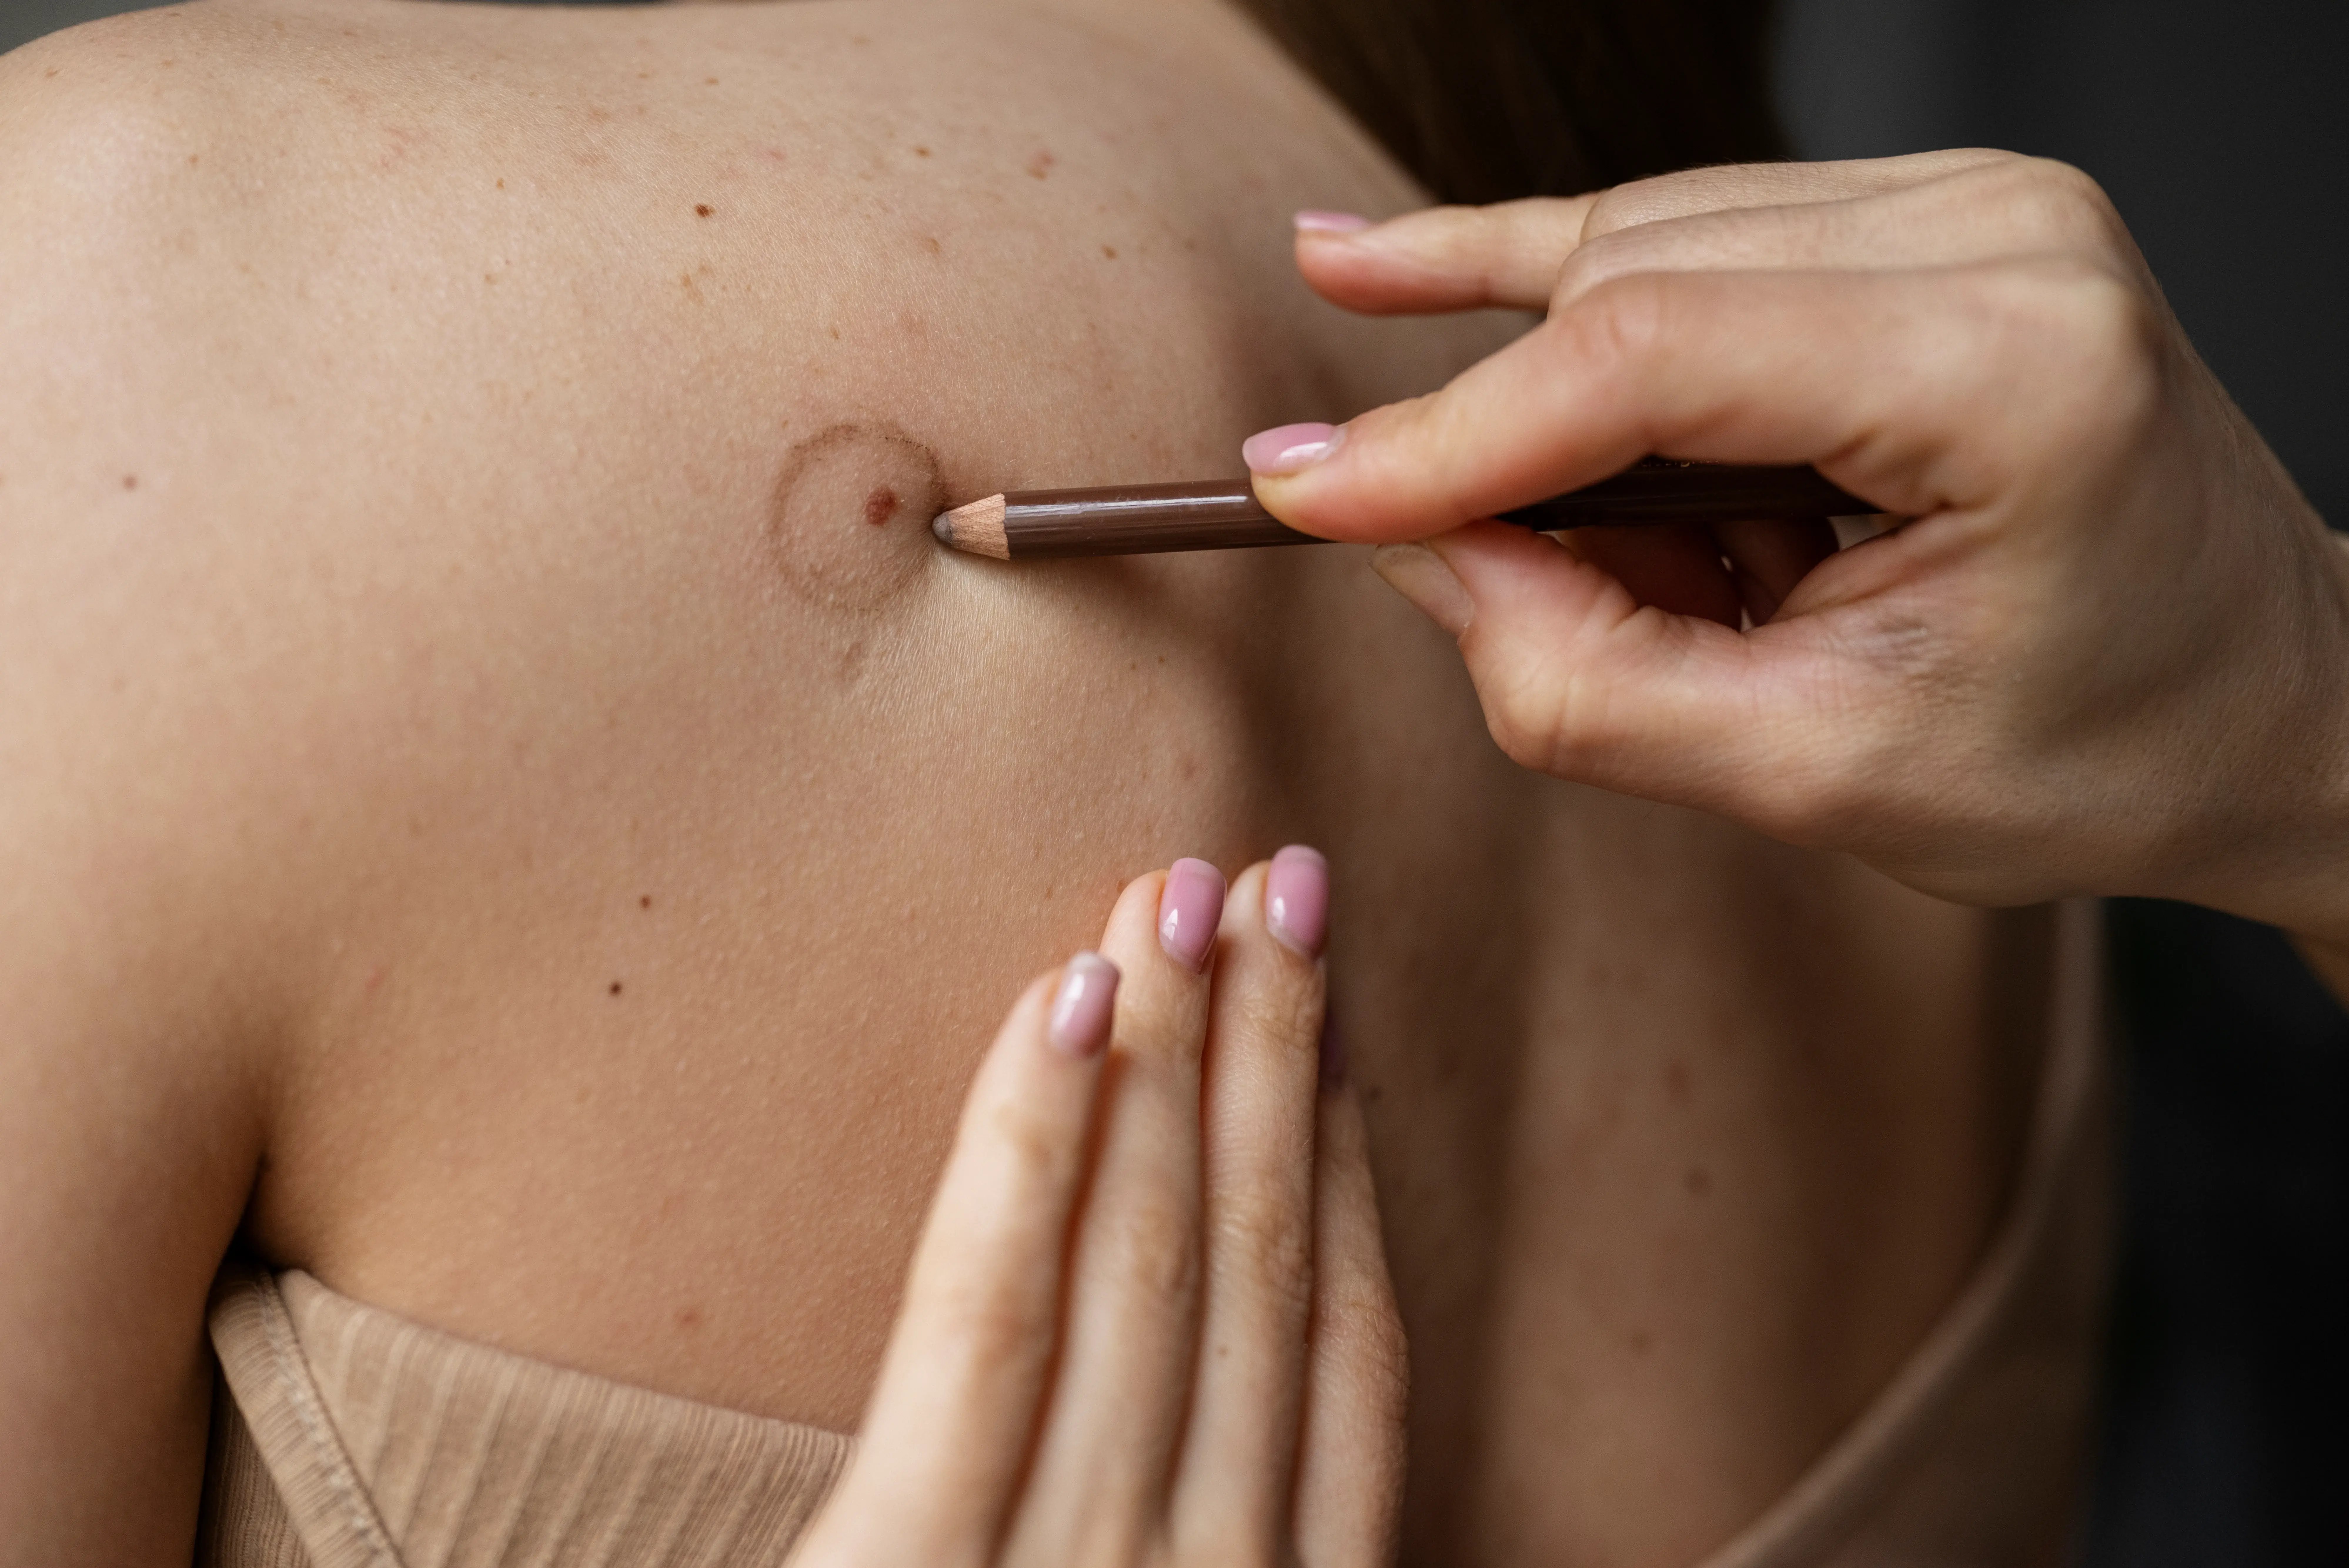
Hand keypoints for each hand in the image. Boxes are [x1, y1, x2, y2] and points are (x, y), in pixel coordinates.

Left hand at [788, 849, 1403, 1567]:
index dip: (1342, 1168)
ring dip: (1177, 1052)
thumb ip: (1180, 1521)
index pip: (1347, 1357)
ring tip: (1179, 896)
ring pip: (1153, 1258)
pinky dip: (1037, 1146)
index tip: (1336, 1021)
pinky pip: (991, 1315)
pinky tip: (1068, 1000)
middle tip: (1279, 887)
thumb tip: (1210, 1389)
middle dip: (1276, 1053)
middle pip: (1260, 1267)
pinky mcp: (916, 1566)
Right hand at [1250, 156, 2348, 958]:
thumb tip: (1407, 550)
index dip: (1444, 439)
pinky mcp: (1927, 210)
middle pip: (1629, 294)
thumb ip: (1585, 674)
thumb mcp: (1815, 774)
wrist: (2267, 701)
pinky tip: (1390, 262)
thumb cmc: (2086, 755)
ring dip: (1554, 409)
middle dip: (1505, 450)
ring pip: (1635, 257)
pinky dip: (1549, 289)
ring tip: (1621, 561)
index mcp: (2011, 370)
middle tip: (1476, 595)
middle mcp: (2000, 231)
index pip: (1647, 361)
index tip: (1293, 499)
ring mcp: (1971, 197)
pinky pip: (1683, 237)